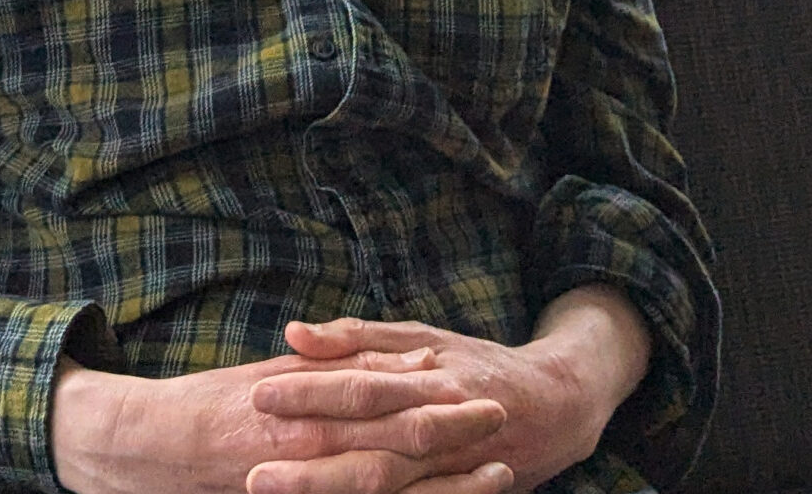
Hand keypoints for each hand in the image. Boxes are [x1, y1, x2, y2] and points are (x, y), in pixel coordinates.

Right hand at [50, 347, 512, 493]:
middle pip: (396, 439)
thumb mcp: (275, 374)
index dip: (430, 391)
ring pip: (389, 485)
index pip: (380, 392)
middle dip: (452, 431)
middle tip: (500, 418)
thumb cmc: (212, 405)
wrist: (149, 445)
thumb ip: (334, 367)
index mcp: (304, 400)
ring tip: (497, 471)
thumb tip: (398, 359)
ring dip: (446, 481)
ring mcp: (304, 480)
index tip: (473, 383)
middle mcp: (309, 442)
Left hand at [247, 288, 654, 493]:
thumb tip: (296, 334)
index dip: (310, 393)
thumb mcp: (422, 336)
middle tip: (254, 470)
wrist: (558, 403)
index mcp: (427, 379)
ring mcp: (451, 469)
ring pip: (387, 488)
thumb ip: (358, 337)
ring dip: (331, 493)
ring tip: (278, 493)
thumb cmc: (475, 364)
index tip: (258, 396)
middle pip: (369, 449)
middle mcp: (440, 426)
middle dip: (311, 464)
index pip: (360, 386)